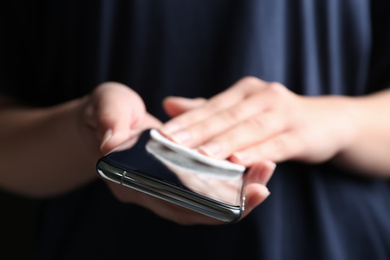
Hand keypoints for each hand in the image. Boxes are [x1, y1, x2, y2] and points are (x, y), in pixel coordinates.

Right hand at [86, 82, 273, 224]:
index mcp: (130, 182)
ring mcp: (166, 188)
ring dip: (237, 193)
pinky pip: (208, 186)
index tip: (233, 195)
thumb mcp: (106, 109)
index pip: (169, 202)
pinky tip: (252, 165)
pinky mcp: (179, 176)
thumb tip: (110, 142)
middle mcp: (150, 193)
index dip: (201, 203)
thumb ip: (109, 122)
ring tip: (265, 172)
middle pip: (194, 210)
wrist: (108, 118)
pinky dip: (230, 180)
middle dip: (231, 203)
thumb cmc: (107, 112)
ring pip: (205, 203)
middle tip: (262, 186)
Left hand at [160, 76, 355, 165]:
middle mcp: (262, 97)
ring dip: (225, 142)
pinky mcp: (301, 134)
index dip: (186, 121)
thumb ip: (208, 109)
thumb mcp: (243, 110)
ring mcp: (284, 113)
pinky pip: (277, 145)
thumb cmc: (277, 118)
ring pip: (249, 129)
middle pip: (226, 116)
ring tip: (201, 156)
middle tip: (172, 144)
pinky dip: (258, 153)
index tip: (162, 134)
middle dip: (199, 131)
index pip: (210, 106)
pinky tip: (240, 161)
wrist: (328, 121)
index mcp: (244, 92)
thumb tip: (169, 103)